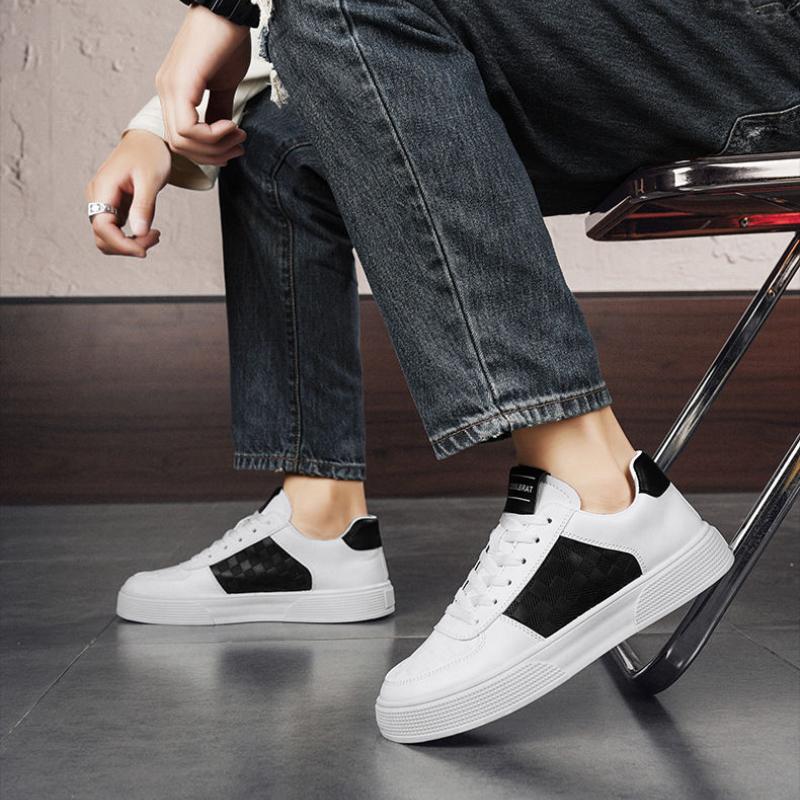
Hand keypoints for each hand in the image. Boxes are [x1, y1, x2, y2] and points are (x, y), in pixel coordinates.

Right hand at [85, 130, 170, 256]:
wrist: (148, 140)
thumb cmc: (150, 155)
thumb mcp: (150, 179)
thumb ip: (143, 206)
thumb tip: (139, 232)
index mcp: (102, 188)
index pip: (101, 227)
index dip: (121, 244)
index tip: (144, 251)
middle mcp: (96, 197)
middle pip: (102, 237)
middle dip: (128, 245)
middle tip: (156, 236)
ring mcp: (102, 203)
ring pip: (108, 237)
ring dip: (130, 243)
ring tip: (155, 234)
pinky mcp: (112, 207)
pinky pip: (116, 231)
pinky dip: (132, 237)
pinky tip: (150, 230)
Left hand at [156, 5, 250, 165]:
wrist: (227, 10)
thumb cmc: (227, 42)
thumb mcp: (224, 86)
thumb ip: (218, 112)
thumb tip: (221, 135)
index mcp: (174, 93)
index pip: (181, 140)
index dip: (209, 152)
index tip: (236, 143)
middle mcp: (166, 91)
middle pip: (179, 146)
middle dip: (212, 155)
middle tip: (238, 145)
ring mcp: (169, 88)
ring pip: (181, 141)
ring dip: (214, 147)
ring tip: (237, 134)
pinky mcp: (179, 84)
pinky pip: (187, 128)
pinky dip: (212, 135)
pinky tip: (230, 125)